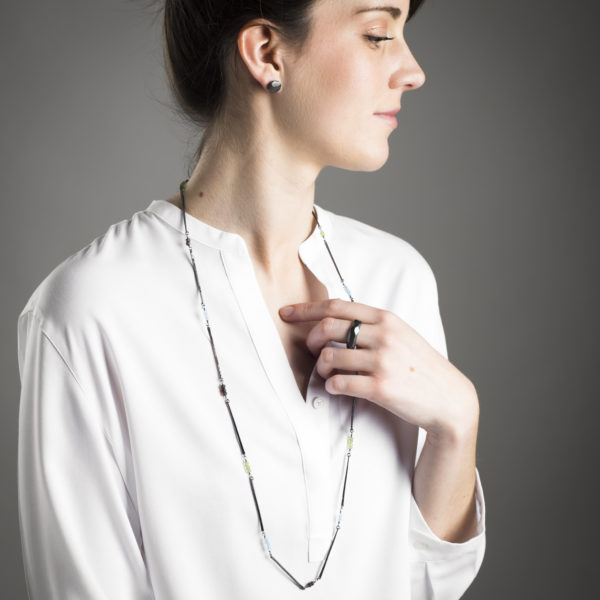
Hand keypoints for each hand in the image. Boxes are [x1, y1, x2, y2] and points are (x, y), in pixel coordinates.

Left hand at [279, 298, 478, 438]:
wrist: (449, 398)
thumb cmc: (421, 366)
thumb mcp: (401, 334)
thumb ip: (373, 325)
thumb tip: (335, 320)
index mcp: (386, 319)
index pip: (337, 306)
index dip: (306, 308)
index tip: (287, 313)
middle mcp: (384, 335)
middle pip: (327, 328)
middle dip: (310, 339)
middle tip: (311, 350)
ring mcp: (383, 361)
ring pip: (329, 357)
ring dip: (321, 367)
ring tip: (329, 374)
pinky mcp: (381, 387)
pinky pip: (339, 383)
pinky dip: (331, 386)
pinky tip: (337, 387)